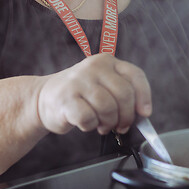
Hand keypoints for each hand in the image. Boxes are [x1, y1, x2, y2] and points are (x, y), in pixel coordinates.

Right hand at [36, 53, 152, 135]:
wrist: (43, 98)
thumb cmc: (79, 95)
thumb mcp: (102, 85)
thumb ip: (121, 94)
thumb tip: (142, 113)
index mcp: (106, 61)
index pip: (135, 75)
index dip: (144, 96)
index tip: (144, 113)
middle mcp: (93, 67)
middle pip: (124, 94)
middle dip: (126, 116)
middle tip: (121, 126)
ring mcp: (78, 81)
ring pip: (108, 108)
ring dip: (108, 123)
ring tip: (102, 125)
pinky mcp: (66, 98)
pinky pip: (88, 118)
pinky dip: (90, 126)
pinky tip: (86, 123)